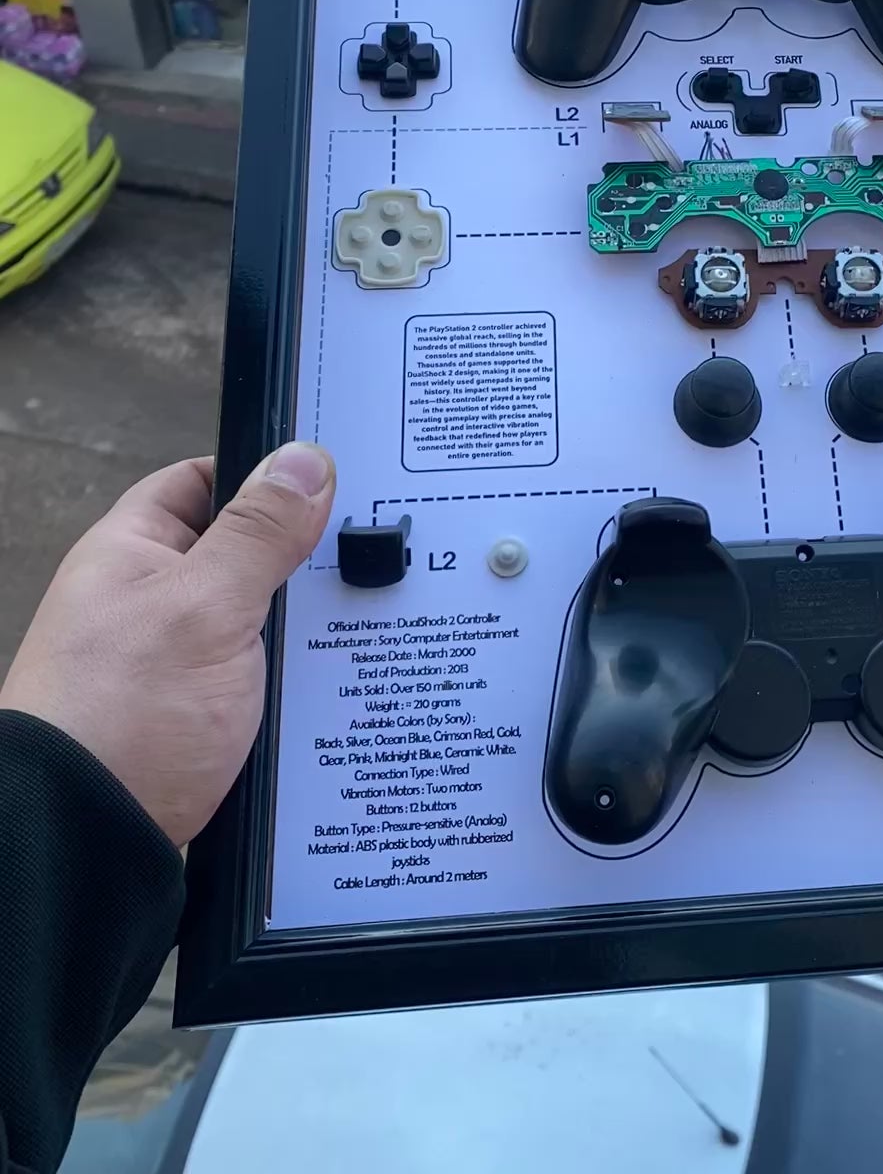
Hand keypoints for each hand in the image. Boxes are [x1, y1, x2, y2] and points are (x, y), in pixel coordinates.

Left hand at [0, 442, 334, 846]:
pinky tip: (348, 680)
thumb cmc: (120, 714)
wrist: (84, 845)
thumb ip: (259, 532)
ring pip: (263, 621)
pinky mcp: (200, 719)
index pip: (201, 481)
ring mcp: (175, 662)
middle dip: (305, 557)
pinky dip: (302, 679)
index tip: (331, 473)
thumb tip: (306, 459)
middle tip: (373, 551)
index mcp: (132, 551)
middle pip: (245, 553)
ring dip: (309, 625)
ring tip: (376, 617)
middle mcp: (150, 601)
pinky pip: (265, 679)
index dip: (263, 472)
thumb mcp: (204, 606)